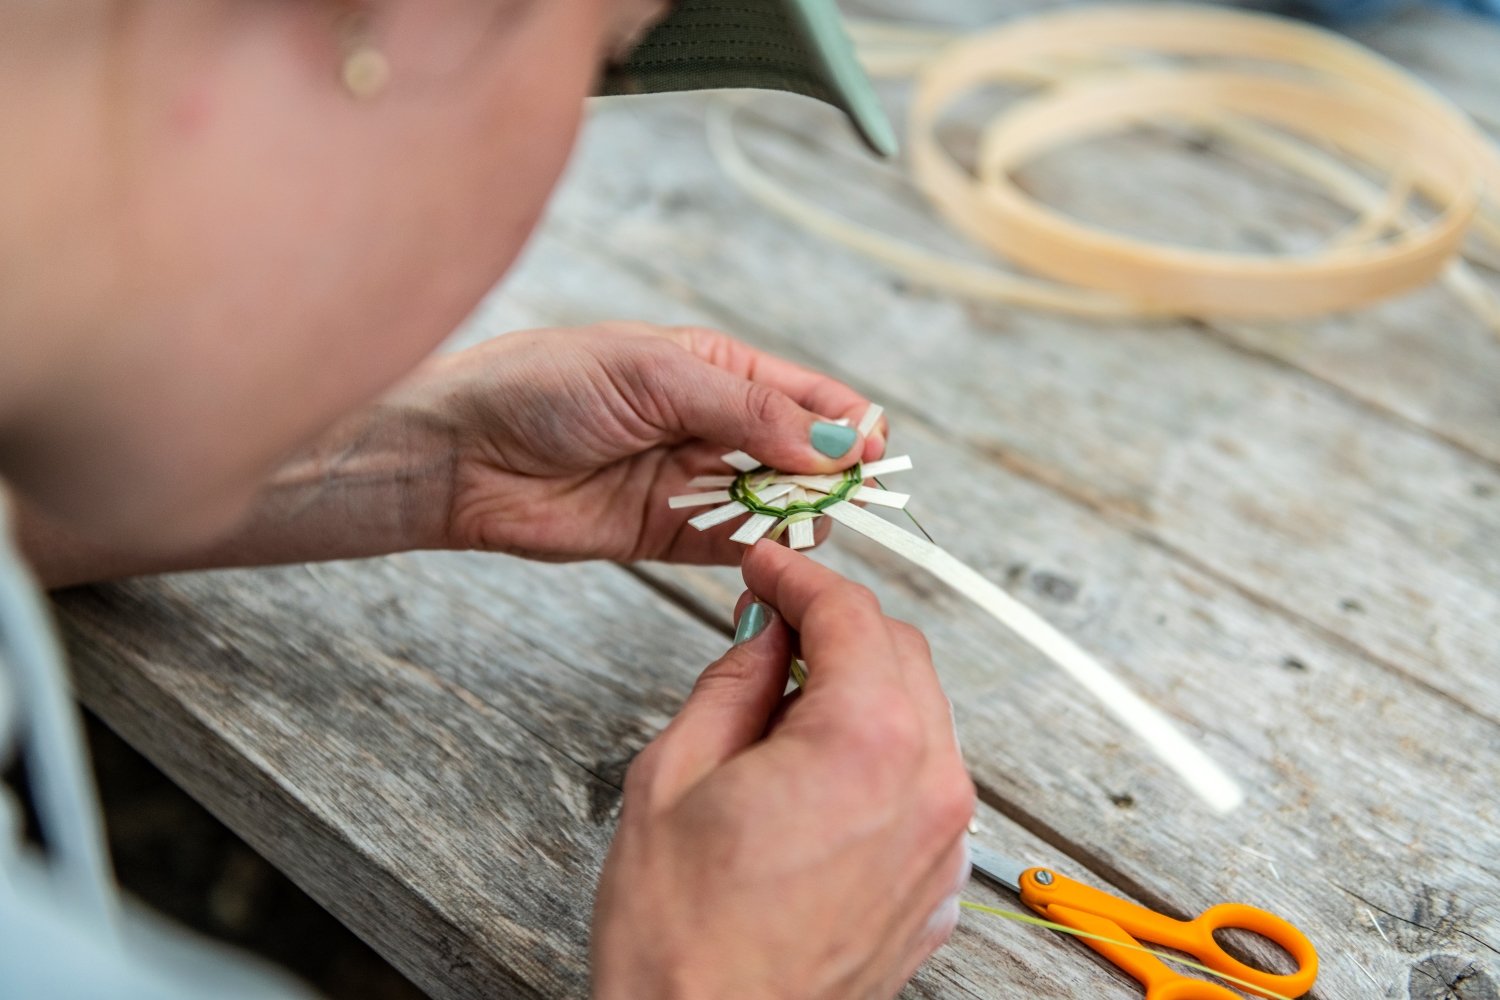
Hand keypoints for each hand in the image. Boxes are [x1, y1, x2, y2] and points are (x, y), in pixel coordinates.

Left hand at [402, 322, 886, 562]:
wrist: (458, 453)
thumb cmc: (544, 386)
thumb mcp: (654, 374)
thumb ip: (746, 409)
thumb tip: (835, 441)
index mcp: (716, 367)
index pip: (807, 397)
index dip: (848, 425)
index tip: (873, 453)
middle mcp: (713, 425)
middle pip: (802, 455)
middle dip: (828, 475)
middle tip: (835, 495)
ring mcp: (693, 483)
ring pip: (777, 505)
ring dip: (795, 514)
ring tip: (791, 520)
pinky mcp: (668, 536)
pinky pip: (735, 546)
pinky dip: (760, 551)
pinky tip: (768, 549)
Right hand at [591, 542, 973, 999]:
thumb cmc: (681, 937)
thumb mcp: (673, 776)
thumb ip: (734, 682)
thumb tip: (766, 634)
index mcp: (865, 744)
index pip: (851, 615)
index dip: (800, 576)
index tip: (766, 566)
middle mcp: (927, 788)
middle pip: (900, 654)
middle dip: (837, 626)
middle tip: (767, 625)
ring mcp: (942, 844)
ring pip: (920, 715)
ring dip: (860, 688)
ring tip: (779, 708)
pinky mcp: (936, 887)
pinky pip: (924, 783)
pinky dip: (880, 753)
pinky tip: (814, 773)